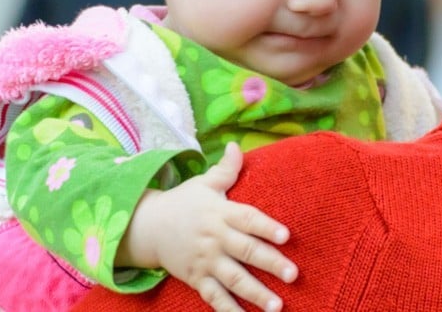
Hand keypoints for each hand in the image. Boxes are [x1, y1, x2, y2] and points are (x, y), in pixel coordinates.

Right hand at [117, 142, 297, 310]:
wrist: (147, 226)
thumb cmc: (185, 202)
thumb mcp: (204, 183)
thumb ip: (226, 169)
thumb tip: (237, 145)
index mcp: (220, 212)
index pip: (247, 218)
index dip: (267, 226)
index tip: (287, 236)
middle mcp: (215, 237)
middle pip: (245, 251)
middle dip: (270, 263)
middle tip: (293, 275)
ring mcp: (205, 260)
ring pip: (233, 279)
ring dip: (255, 293)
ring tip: (277, 305)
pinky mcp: (196, 278)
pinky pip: (214, 297)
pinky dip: (228, 311)